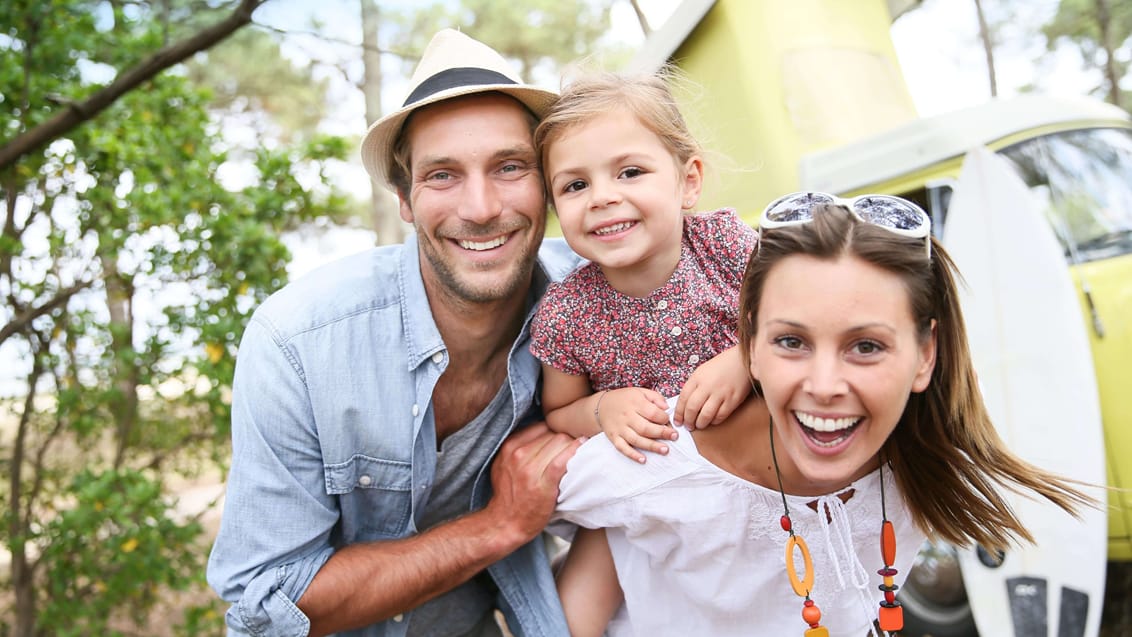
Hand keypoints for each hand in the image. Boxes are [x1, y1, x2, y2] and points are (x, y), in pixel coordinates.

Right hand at [486, 423, 581, 541]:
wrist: (505, 523)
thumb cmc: (509, 494)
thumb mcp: (504, 464)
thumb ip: (519, 446)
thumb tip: (544, 431)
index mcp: (509, 447)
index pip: (541, 426)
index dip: (554, 433)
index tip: (562, 442)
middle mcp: (517, 454)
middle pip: (553, 433)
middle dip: (565, 439)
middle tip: (573, 448)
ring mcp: (530, 469)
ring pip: (560, 442)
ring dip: (572, 446)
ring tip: (578, 453)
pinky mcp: (543, 484)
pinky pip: (562, 460)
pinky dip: (574, 451)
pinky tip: (581, 448)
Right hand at [595, 387, 672, 462]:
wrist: (602, 405)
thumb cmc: (626, 399)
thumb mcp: (641, 392)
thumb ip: (656, 398)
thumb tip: (667, 408)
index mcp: (635, 403)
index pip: (652, 413)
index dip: (664, 419)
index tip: (670, 422)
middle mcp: (626, 416)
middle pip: (645, 428)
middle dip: (662, 434)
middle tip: (674, 437)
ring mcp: (619, 428)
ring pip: (636, 440)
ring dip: (651, 446)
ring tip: (665, 450)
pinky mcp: (614, 437)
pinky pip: (623, 448)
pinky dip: (632, 455)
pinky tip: (643, 460)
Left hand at [675, 346, 751, 428]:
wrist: (742, 360)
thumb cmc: (721, 366)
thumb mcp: (702, 371)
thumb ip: (694, 386)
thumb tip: (685, 405)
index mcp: (697, 378)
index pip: (683, 399)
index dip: (678, 413)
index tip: (677, 421)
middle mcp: (707, 386)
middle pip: (692, 408)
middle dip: (688, 421)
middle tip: (688, 426)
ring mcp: (721, 393)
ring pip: (705, 415)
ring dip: (700, 424)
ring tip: (699, 425)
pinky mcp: (733, 400)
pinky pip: (720, 416)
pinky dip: (714, 421)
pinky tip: (712, 421)